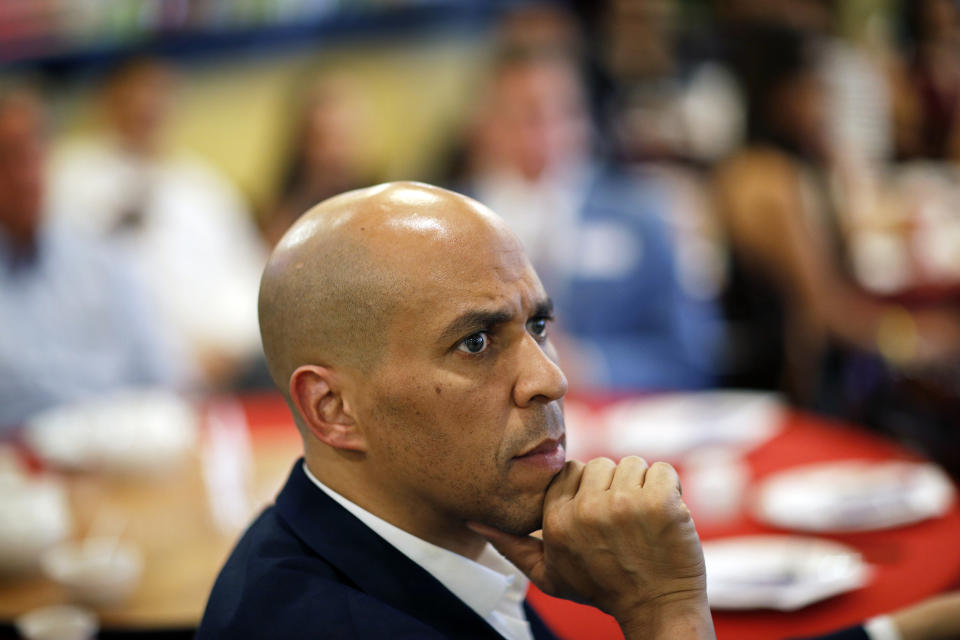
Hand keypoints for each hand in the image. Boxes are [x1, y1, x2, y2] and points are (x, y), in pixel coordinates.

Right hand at [469, 457, 713, 638]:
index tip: (600, 515)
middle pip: (601, 465)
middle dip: (615, 487)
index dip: (589, 489)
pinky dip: (670, 489)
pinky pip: (664, 471)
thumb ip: (511, 545)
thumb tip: (473, 521)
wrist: (657, 610)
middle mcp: (587, 510)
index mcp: (557, 521)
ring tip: (643, 521)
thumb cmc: (602, 590)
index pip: (570, 471)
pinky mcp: (660, 504)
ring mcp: (625, 505)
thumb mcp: (549, 574)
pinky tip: (665, 517)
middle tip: (623, 523)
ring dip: (642, 487)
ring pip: (633, 464)